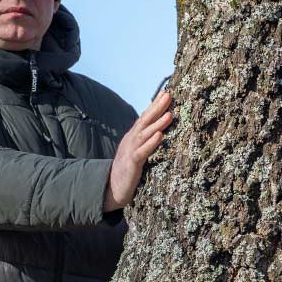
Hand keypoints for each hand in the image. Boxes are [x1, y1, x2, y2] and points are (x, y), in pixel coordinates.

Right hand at [103, 87, 174, 212]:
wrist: (112, 189)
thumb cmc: (128, 170)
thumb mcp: (136, 151)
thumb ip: (145, 140)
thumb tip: (158, 130)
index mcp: (133, 136)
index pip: (145, 117)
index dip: (154, 105)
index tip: (165, 92)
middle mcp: (131, 140)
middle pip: (145, 120)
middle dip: (157, 108)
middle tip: (168, 95)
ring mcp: (131, 151)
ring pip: (145, 134)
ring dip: (157, 123)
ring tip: (169, 114)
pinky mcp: (132, 163)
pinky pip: (142, 152)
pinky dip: (151, 143)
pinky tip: (160, 136)